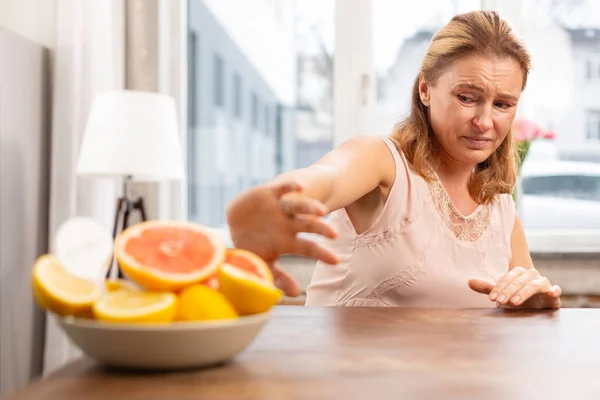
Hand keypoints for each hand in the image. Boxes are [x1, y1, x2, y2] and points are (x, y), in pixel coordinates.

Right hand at [226, 180, 338, 296]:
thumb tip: (297, 293)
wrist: (236, 221)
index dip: (321, 254)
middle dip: (320, 229)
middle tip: (334, 234)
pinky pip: (283, 189)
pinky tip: (300, 186)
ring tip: (322, 211)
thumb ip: (278, 277)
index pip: (308, 248)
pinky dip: (291, 187)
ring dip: (310, 207)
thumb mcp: (263, 261)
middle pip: (308, 225)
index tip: (336, 261)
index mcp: (288, 241)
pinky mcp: (269, 194)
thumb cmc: (253, 245)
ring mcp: (279, 208)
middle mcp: (288, 224)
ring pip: (298, 206)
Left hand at [468, 266, 561, 308]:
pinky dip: (554, 290)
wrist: (537, 310)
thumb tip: (469, 281)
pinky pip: (556, 290)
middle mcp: (532, 275)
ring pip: (534, 284)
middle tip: (499, 301)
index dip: (499, 287)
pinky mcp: (554, 294)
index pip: (508, 277)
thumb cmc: (518, 299)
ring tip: (514, 302)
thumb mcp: (502, 294)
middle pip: (519, 280)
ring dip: (523, 292)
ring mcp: (544, 283)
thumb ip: (487, 288)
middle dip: (508, 291)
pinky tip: (551, 292)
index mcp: (519, 273)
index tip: (491, 298)